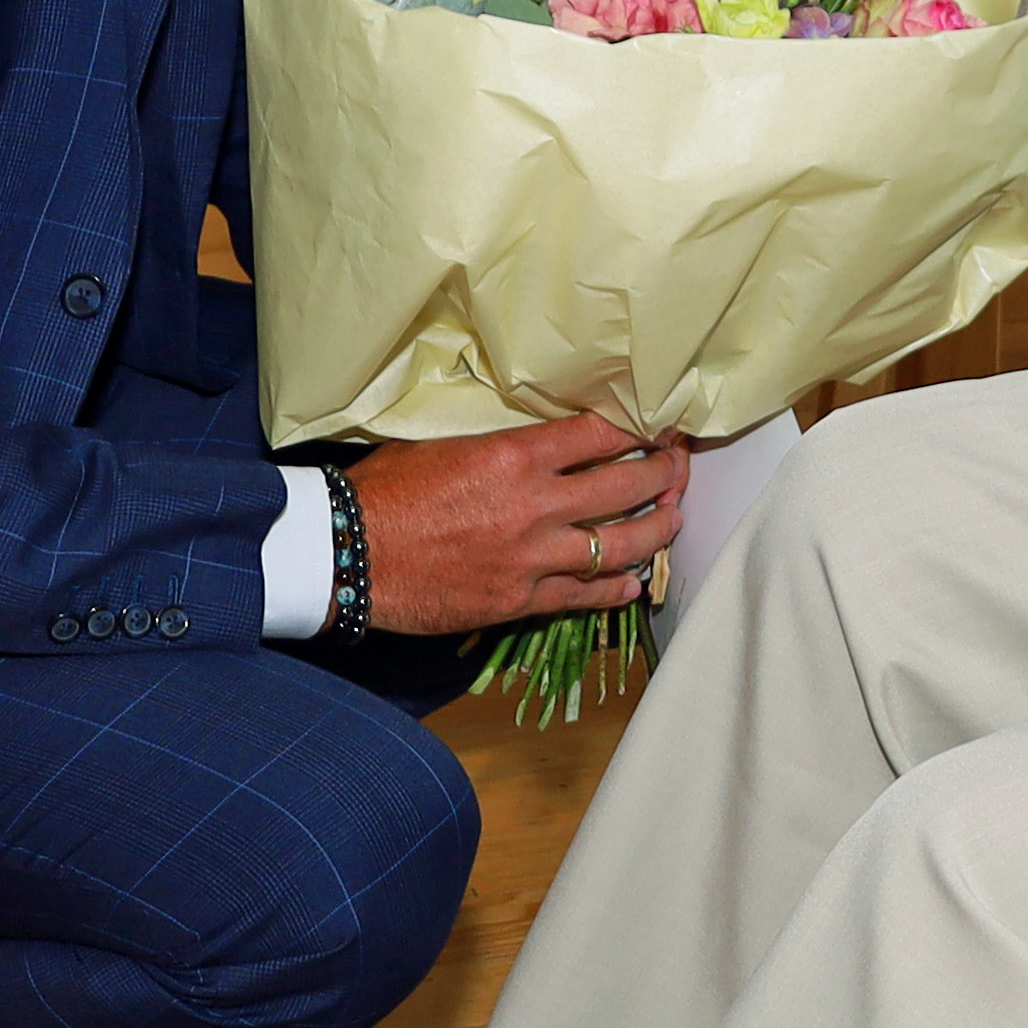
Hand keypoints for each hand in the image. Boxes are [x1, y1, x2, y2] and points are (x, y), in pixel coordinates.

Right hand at [348, 413, 686, 635]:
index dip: (641, 428)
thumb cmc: (387, 490)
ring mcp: (532, 559)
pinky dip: (615, 588)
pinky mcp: (519, 602)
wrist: (348, 554)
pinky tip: (633, 581)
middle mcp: (536, 506)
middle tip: (678, 467)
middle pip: (627, 488)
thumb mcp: (448, 445)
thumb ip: (503, 445)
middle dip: (665, 474)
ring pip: (619, 546)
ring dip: (656, 531)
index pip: (602, 434)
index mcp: (516, 456)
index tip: (660, 424)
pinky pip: (584, 597)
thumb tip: (541, 438)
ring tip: (673, 519)